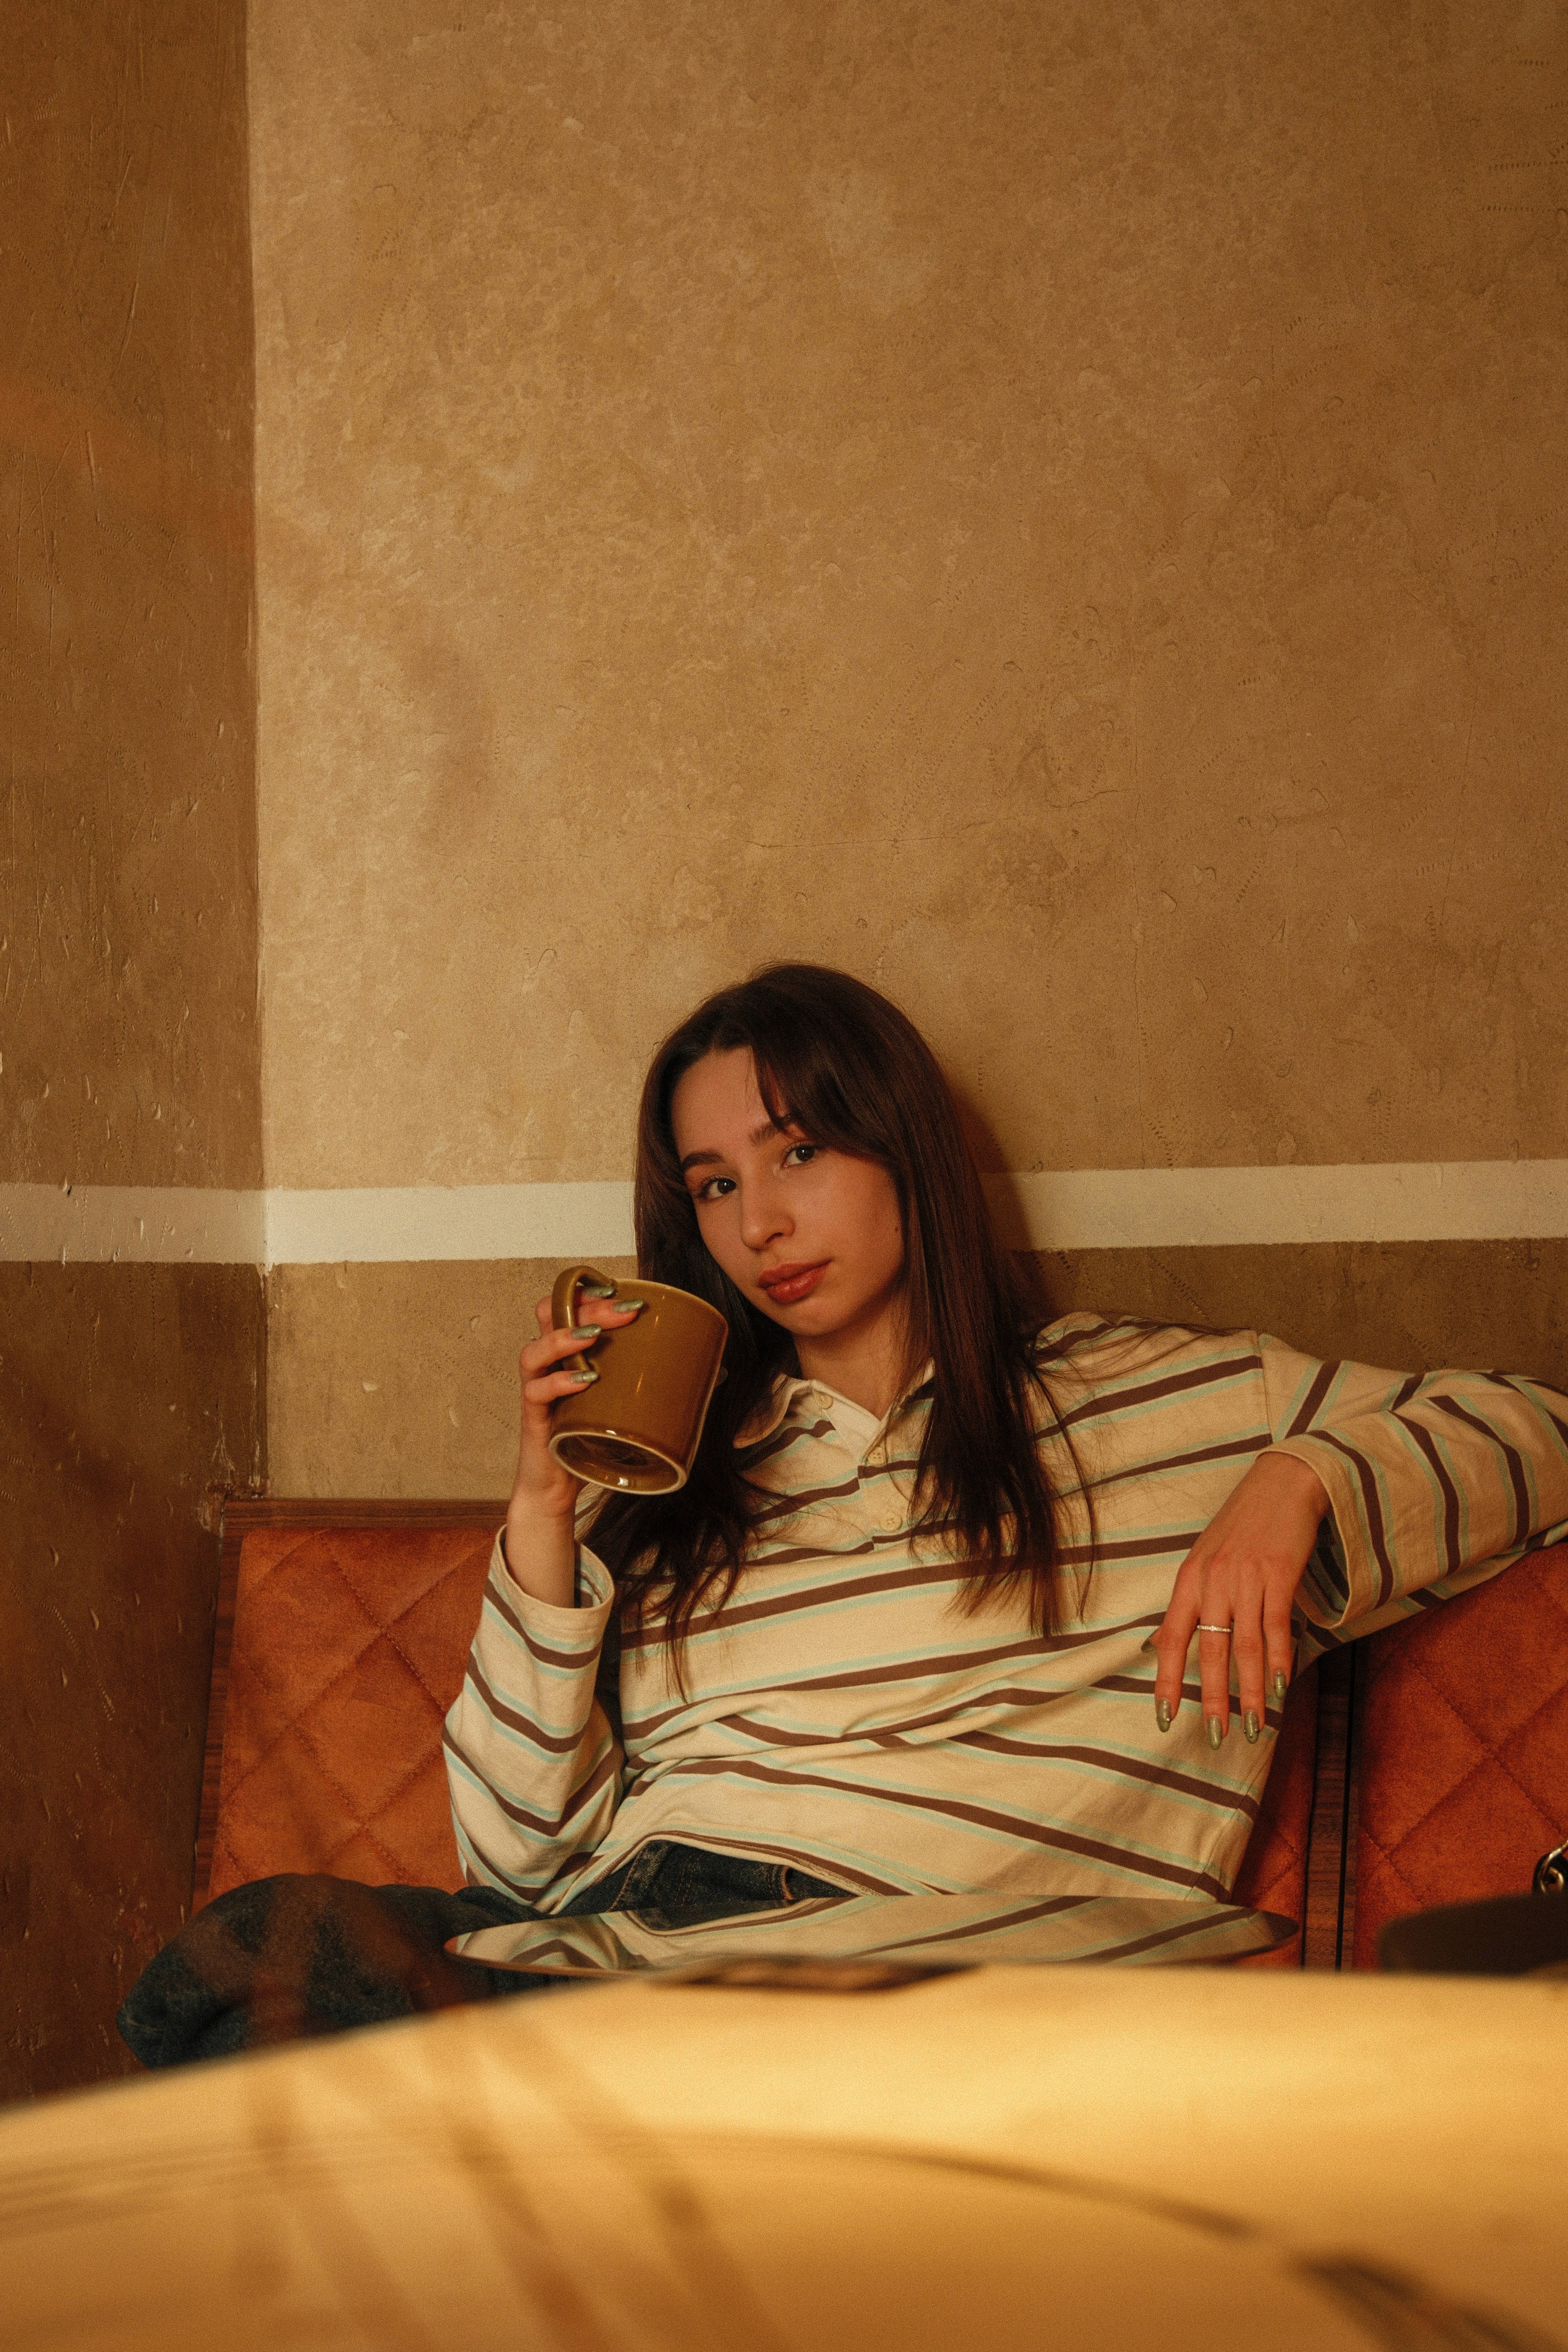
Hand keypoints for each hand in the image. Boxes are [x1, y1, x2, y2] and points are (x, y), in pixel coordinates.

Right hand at [503, 1287, 642, 1605]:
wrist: (560, 1487)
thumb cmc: (593, 1438)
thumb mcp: (627, 1406)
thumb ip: (659, 1386)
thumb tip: (717, 1374)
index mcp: (571, 1350)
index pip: (569, 1304)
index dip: (588, 1289)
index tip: (621, 1288)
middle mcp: (550, 1363)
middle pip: (552, 1314)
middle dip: (588, 1305)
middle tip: (625, 1310)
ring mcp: (539, 1389)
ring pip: (535, 1350)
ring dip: (565, 1337)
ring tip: (595, 1337)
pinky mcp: (535, 1418)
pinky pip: (536, 1392)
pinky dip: (558, 1383)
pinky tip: (583, 1381)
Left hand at [1151, 1451, 1329, 1748]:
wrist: (1281, 1484)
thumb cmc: (1242, 1525)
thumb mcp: (1205, 1559)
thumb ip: (1191, 1601)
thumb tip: (1161, 1643)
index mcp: (1188, 1580)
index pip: (1170, 1639)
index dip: (1166, 1681)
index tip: (1165, 1718)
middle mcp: (1212, 1581)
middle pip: (1210, 1651)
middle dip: (1213, 1699)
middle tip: (1216, 1737)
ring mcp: (1246, 1578)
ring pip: (1246, 1647)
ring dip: (1251, 1692)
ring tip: (1255, 1728)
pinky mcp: (1279, 1575)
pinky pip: (1277, 1626)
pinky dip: (1280, 1661)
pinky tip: (1281, 1689)